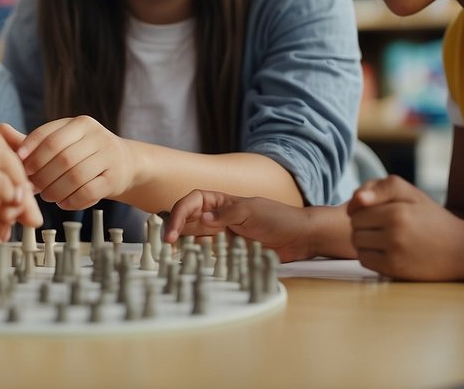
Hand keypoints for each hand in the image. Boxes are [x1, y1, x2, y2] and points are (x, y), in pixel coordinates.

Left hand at [17, 116, 134, 210]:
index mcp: (80, 123)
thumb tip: (2, 136)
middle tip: (32, 186)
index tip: (19, 165)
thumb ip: (37, 142)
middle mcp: (96, 136)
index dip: (31, 152)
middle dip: (42, 176)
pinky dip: (71, 200)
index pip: (50, 137)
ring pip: (74, 176)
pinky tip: (63, 202)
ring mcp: (108, 156)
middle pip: (61, 158)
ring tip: (47, 195)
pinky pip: (87, 192)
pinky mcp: (114, 178)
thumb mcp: (65, 140)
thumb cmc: (86, 153)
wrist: (124, 163)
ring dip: (55, 190)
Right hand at [163, 190, 316, 261]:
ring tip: (170, 255)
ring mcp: (222, 234)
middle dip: (173, 229)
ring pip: (194, 237)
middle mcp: (217, 216)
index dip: (179, 214)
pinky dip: (197, 256)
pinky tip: (190, 261)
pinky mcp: (229, 251)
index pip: (192, 202)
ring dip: (182, 244)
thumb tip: (203, 217)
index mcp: (221, 201)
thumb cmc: (278, 218)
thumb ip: (226, 214)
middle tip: (164, 245)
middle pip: (187, 219)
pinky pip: (208, 253)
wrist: (300, 237)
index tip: (173, 231)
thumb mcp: (251, 211)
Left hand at [347, 175, 463, 279]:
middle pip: (354, 228)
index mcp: (396, 211)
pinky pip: (365, 261)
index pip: (356, 209)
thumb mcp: (411, 193)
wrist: (462, 250)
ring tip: (384, 239)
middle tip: (382, 227)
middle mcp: (394, 233)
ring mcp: (394, 254)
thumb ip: (380, 188)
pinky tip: (387, 252)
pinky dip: (371, 257)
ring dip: (365, 243)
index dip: (364, 210)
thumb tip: (355, 201)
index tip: (379, 212)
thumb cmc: (432, 218)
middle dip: (364, 226)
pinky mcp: (395, 271)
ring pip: (357, 245)